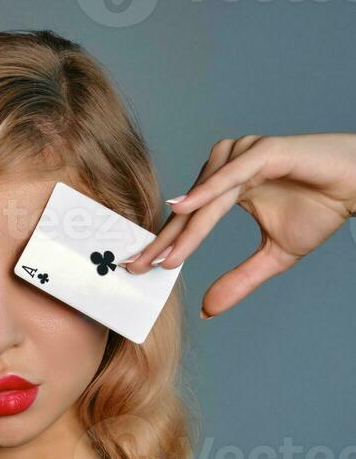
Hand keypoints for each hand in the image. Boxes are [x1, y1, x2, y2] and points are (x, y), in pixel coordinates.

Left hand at [122, 133, 355, 316]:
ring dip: (186, 228)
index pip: (189, 220)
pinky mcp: (264, 150)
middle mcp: (230, 165)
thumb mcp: (274, 256)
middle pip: (189, 209)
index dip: (165, 245)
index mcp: (228, 186)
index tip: (140, 268)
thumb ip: (240, 280)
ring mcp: (246, 154)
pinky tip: (185, 208)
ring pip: (208, 198)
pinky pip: (232, 175)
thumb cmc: (321, 209)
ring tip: (165, 257)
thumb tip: (207, 308)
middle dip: (163, 240)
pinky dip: (209, 191)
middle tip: (137, 266)